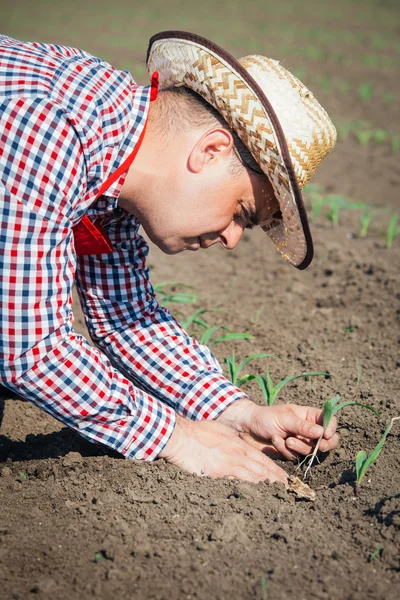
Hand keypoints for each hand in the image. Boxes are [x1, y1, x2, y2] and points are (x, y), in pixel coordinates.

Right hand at [159, 413, 288, 485]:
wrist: (181, 437)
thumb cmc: (198, 432)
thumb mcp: (221, 430)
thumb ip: (232, 439)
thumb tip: (240, 445)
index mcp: (238, 445)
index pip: (263, 460)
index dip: (276, 471)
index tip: (286, 479)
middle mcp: (237, 455)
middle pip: (262, 471)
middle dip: (277, 482)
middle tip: (290, 491)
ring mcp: (228, 466)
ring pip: (253, 479)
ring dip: (267, 488)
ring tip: (279, 497)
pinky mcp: (217, 475)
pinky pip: (236, 485)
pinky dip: (248, 492)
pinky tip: (256, 499)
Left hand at [216, 399, 338, 460]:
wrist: (246, 428)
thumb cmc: (265, 417)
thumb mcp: (284, 418)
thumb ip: (302, 426)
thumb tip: (322, 433)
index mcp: (308, 415)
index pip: (329, 420)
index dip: (331, 428)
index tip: (326, 435)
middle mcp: (307, 429)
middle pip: (327, 441)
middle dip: (321, 444)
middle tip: (316, 445)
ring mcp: (300, 442)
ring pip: (311, 451)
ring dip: (299, 447)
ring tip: (285, 440)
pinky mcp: (291, 453)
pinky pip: (296, 458)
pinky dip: (286, 451)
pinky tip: (275, 441)